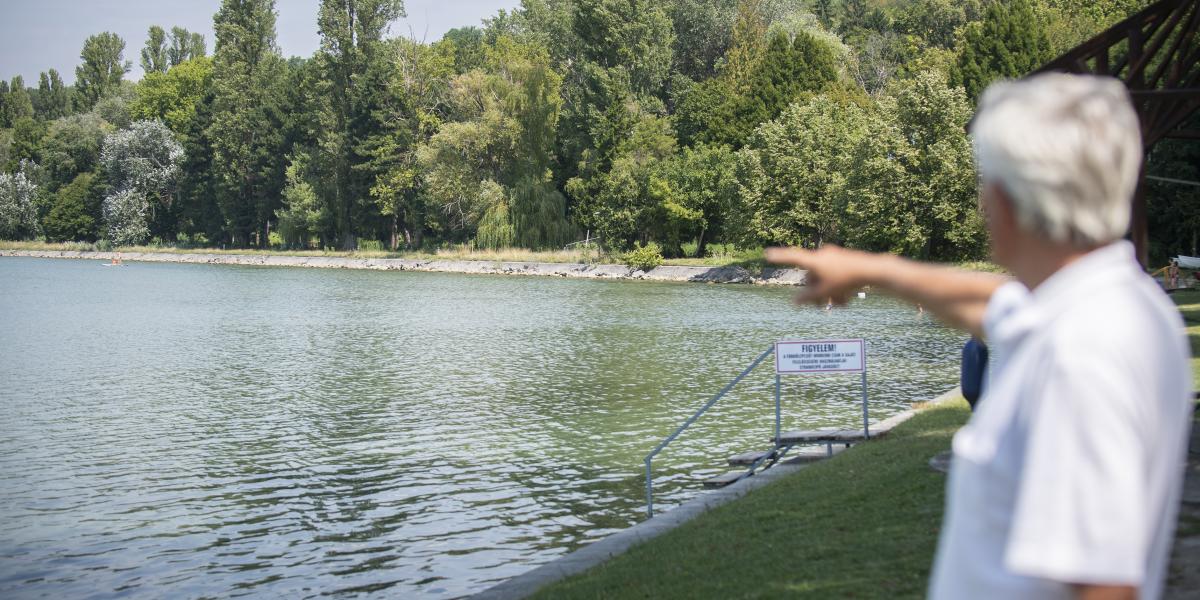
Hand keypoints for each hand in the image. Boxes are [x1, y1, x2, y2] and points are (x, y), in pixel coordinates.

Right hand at [765, 245, 883, 305]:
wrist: (874, 270)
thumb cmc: (847, 280)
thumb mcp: (825, 292)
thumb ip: (808, 298)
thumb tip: (793, 303)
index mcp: (815, 259)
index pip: (792, 257)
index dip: (779, 257)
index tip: (767, 254)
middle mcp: (822, 255)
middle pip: (812, 275)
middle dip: (816, 291)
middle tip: (822, 306)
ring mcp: (835, 256)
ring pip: (825, 277)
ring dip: (829, 292)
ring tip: (839, 304)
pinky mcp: (846, 259)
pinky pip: (835, 274)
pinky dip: (837, 286)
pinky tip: (847, 299)